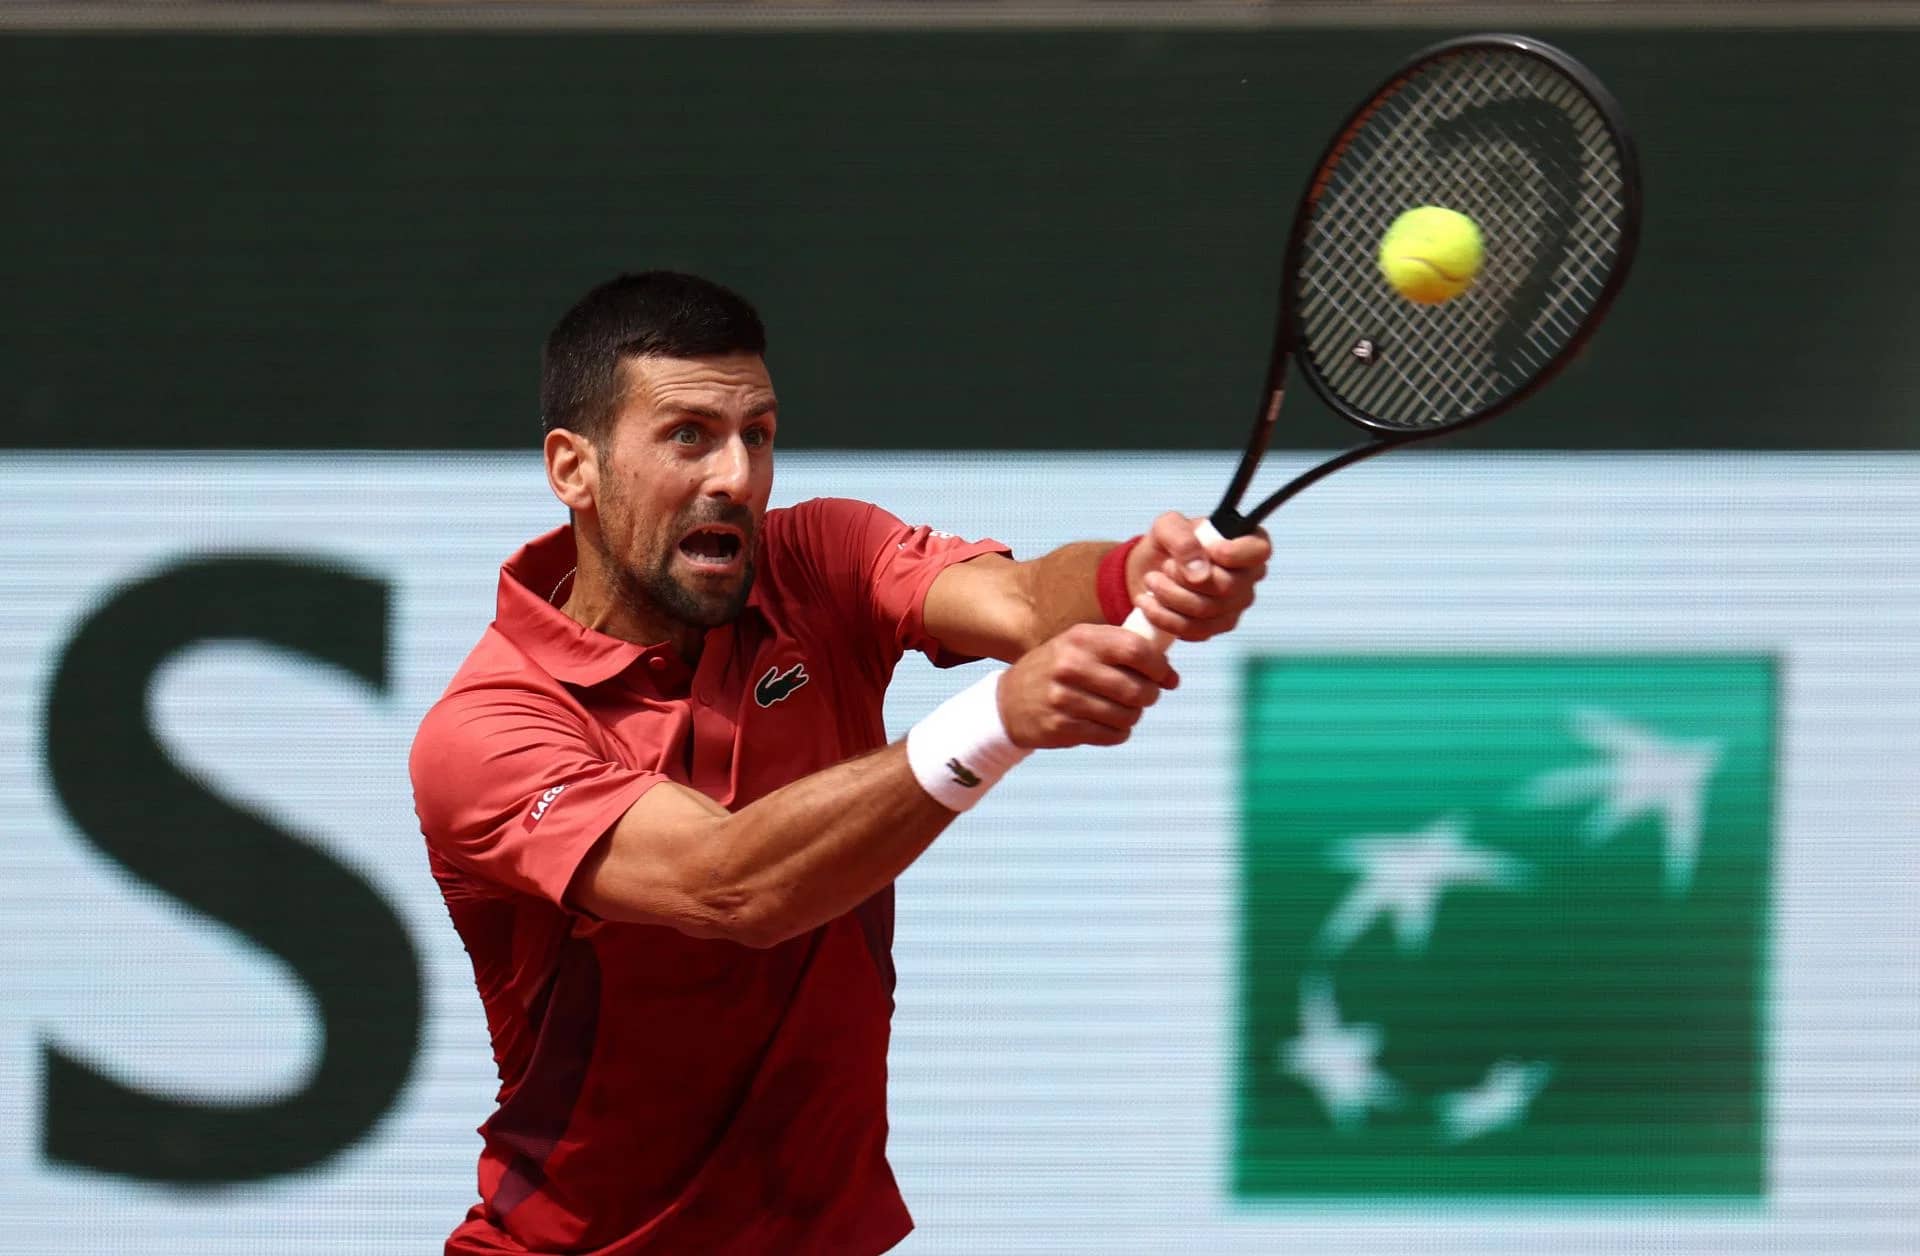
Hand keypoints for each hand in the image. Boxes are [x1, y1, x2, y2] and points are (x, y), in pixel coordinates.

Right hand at [996, 623, 1179, 748]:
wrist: (1008, 701)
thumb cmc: (1056, 669)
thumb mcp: (1079, 644)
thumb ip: (1119, 647)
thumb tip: (1167, 670)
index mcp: (1081, 638)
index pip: (1136, 650)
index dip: (1160, 667)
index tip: (1168, 678)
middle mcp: (1071, 665)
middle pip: (1136, 688)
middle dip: (1150, 696)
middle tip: (1145, 697)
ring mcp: (1064, 698)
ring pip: (1126, 715)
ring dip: (1132, 716)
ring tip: (1122, 711)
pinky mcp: (1061, 727)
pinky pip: (1111, 735)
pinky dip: (1118, 732)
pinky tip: (1108, 725)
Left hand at [1127, 511, 1270, 641]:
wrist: (1150, 571)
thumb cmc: (1168, 544)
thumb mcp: (1168, 526)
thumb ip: (1183, 538)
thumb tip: (1200, 573)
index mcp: (1247, 543)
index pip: (1259, 550)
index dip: (1235, 553)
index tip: (1209, 550)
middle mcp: (1248, 576)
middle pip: (1227, 587)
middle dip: (1185, 578)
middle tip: (1164, 567)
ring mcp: (1236, 605)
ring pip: (1207, 611)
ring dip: (1170, 596)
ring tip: (1150, 581)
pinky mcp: (1217, 627)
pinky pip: (1196, 630)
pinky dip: (1166, 618)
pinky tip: (1148, 604)